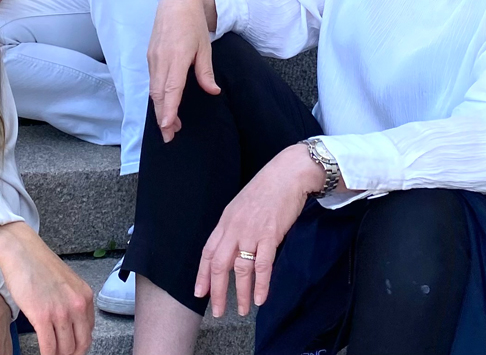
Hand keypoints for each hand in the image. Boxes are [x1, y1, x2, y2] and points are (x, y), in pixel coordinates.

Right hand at [0, 221, 93, 354]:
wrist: (21, 251)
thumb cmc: (39, 265)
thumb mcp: (66, 283)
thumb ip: (72, 303)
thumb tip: (71, 326)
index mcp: (85, 296)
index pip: (88, 332)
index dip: (79, 346)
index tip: (71, 350)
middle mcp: (77, 305)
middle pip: (80, 345)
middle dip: (70, 354)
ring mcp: (60, 311)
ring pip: (65, 349)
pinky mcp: (42, 316)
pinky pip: (48, 348)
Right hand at [147, 0, 218, 142]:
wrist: (176, 4)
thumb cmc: (193, 25)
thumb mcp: (205, 48)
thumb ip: (206, 72)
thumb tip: (213, 92)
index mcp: (177, 56)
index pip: (171, 89)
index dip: (168, 109)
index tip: (168, 126)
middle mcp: (161, 59)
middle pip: (158, 94)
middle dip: (163, 116)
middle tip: (170, 136)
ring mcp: (153, 58)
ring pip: (153, 89)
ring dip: (160, 108)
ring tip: (169, 125)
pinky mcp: (150, 57)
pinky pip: (152, 81)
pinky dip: (157, 96)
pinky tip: (164, 104)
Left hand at [195, 144, 324, 317]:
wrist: (286, 175)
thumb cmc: (266, 188)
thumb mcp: (241, 205)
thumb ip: (235, 226)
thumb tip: (232, 247)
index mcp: (225, 221)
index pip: (208, 252)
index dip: (202, 274)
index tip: (199, 293)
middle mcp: (234, 228)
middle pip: (219, 265)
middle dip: (217, 291)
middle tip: (217, 311)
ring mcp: (251, 232)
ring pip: (240, 269)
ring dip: (241, 293)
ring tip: (243, 310)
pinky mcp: (270, 235)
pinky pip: (263, 265)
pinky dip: (261, 284)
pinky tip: (261, 299)